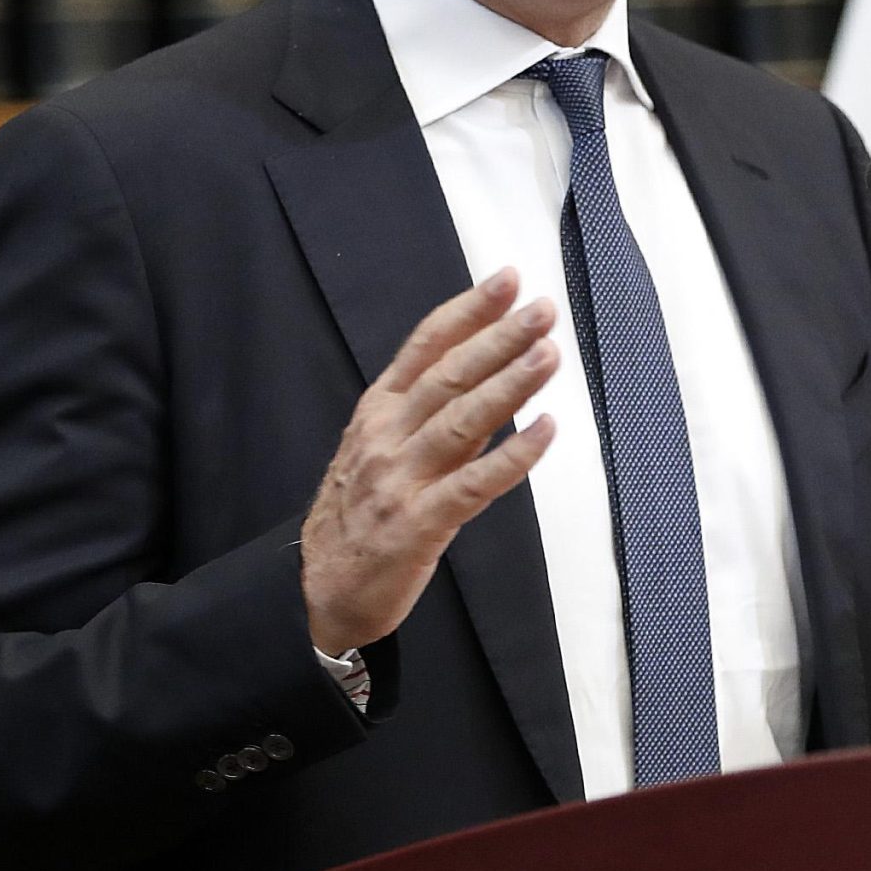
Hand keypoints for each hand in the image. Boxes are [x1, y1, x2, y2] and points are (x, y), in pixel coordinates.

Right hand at [300, 269, 558, 654]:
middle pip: (449, 376)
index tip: (507, 279)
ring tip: (549, 354)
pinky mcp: (419, 524)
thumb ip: (427, 408)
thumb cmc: (362, 511)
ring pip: (462, 422)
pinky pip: (474, 484)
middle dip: (499, 338)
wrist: (322, 590)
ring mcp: (401, 479)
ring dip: (509, 385)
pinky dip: (513, 456)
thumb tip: (486, 362)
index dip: (468, 310)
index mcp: (378, 410)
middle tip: (542, 309)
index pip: (426, 346)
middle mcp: (387, 436)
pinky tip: (545, 430)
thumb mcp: (380, 446)